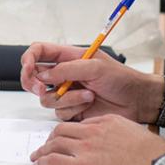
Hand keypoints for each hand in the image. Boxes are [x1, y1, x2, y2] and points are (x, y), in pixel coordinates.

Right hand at [19, 41, 158, 122]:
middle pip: (34, 77)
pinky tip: (89, 104)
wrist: (136, 101)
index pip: (39, 52)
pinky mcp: (72, 110)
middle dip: (34, 83)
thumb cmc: (121, 79)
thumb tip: (44, 75)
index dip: (28, 59)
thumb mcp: (96, 67)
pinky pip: (59, 113)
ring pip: (46, 98)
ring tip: (88, 95)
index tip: (28, 68)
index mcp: (68, 57)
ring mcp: (66, 93)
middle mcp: (64, 75)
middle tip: (42, 88)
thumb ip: (67, 69)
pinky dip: (73, 108)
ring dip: (66, 98)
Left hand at [30, 115, 164, 164]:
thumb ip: (111, 130)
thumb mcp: (128, 130)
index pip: (76, 123)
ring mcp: (85, 148)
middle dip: (49, 139)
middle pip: (60, 131)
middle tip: (45, 146)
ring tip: (37, 156)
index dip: (64, 131)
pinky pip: (54, 162)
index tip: (60, 136)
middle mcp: (91, 132)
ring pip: (54, 144)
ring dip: (43, 150)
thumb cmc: (149, 152)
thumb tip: (103, 139)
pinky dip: (43, 163)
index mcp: (102, 122)